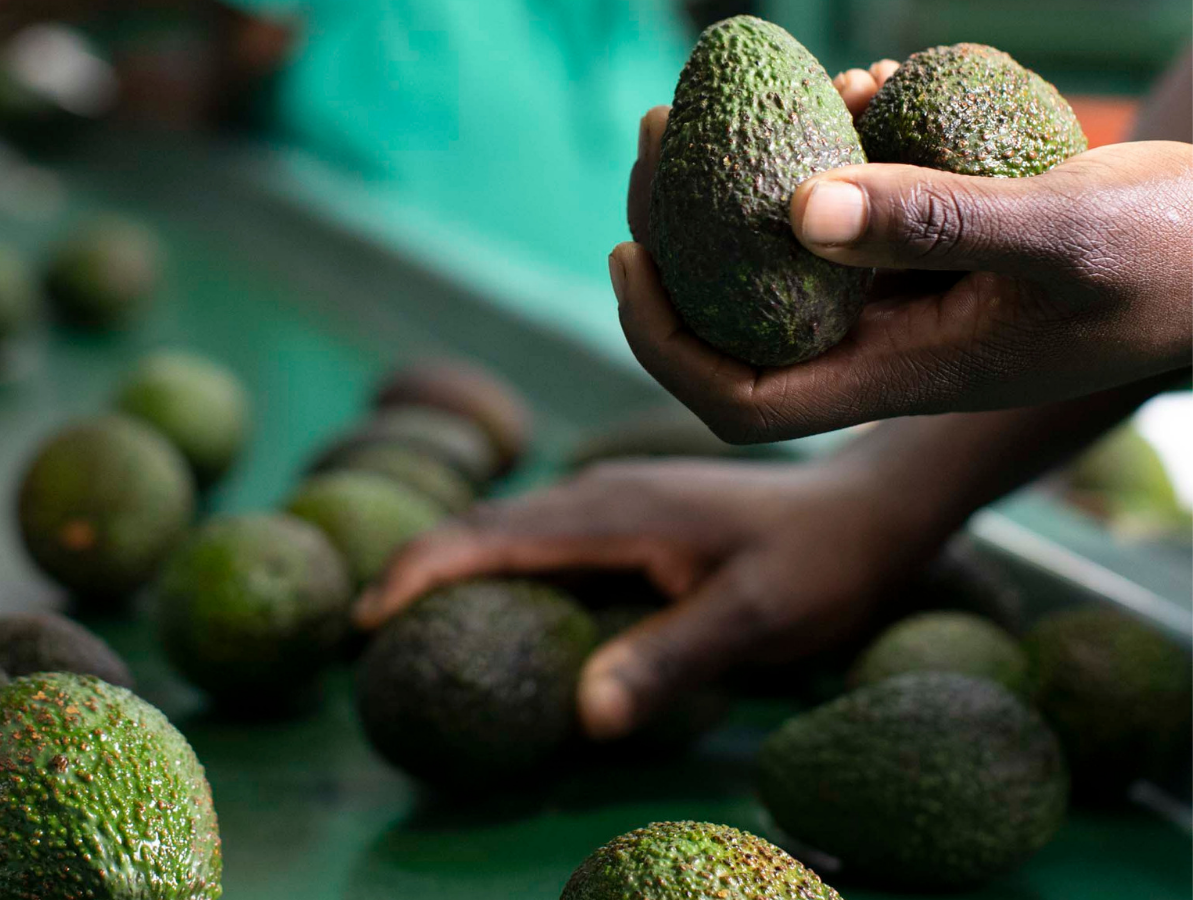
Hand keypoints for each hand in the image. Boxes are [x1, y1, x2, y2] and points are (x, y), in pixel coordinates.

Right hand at [353, 456, 954, 740]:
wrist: (866, 511)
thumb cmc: (819, 567)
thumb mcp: (758, 621)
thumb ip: (672, 659)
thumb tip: (585, 715)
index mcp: (613, 511)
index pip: (488, 535)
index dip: (418, 573)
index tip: (363, 620)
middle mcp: (597, 495)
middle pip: (480, 527)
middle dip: (413, 573)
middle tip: (360, 637)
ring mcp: (608, 499)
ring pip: (504, 530)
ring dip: (448, 569)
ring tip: (399, 622)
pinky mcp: (622, 516)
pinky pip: (536, 539)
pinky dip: (491, 568)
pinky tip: (486, 604)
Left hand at [618, 66, 1192, 443]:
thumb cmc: (1174, 258)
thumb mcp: (1062, 233)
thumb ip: (937, 222)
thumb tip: (796, 209)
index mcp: (903, 374)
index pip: (744, 396)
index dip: (667, 342)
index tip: (632, 257)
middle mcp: (891, 343)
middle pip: (744, 315)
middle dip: (680, 238)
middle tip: (653, 141)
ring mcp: (914, 295)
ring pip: (795, 251)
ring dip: (747, 182)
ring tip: (714, 99)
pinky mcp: (942, 244)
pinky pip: (865, 199)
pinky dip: (850, 142)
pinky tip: (868, 78)